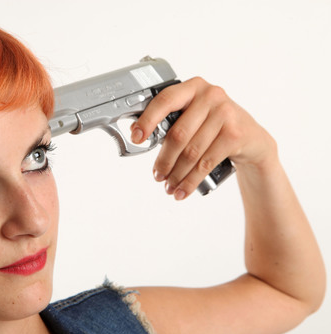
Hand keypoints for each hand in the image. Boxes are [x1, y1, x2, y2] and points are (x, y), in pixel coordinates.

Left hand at [131, 77, 276, 199]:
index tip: (136, 137)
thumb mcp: (195, 116)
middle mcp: (210, 95)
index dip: (147, 120)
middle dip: (164, 160)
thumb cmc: (216, 127)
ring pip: (190, 152)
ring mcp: (225, 113)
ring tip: (169, 186)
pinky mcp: (235, 134)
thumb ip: (173, 121)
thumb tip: (141, 139)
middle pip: (178, 134)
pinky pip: (205, 163)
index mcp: (193, 87)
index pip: (165, 100)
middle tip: (157, 175)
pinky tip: (183, 190)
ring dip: (176, 175)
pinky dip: (191, 181)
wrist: (253, 140)